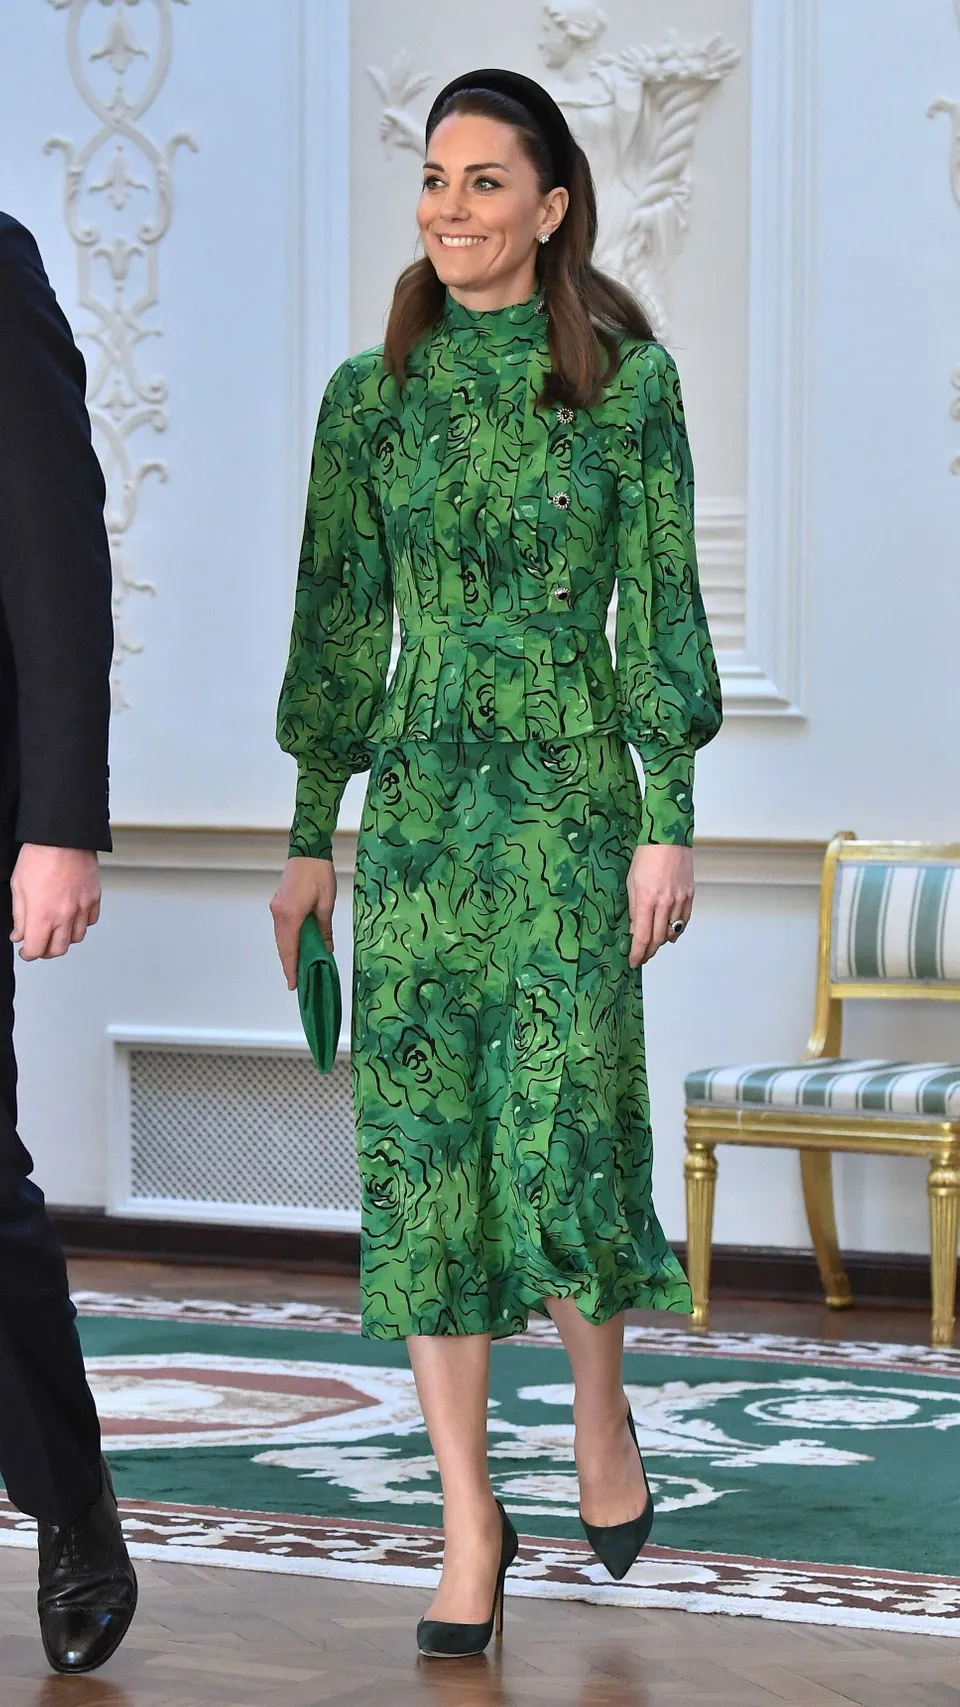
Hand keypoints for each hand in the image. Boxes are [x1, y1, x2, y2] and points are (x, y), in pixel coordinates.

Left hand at [10, 845, 101, 961]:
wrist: (63, 837)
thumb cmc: (39, 856)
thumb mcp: (18, 887)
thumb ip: (20, 916)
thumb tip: (19, 934)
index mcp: (43, 914)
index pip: (36, 949)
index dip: (28, 954)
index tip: (25, 951)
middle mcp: (65, 915)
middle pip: (58, 949)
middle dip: (46, 951)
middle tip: (39, 944)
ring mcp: (82, 907)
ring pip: (76, 938)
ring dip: (64, 939)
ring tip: (56, 930)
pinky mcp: (94, 897)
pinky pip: (91, 921)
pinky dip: (81, 924)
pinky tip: (72, 917)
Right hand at [270, 856, 335, 990]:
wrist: (307, 852)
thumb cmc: (319, 874)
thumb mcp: (326, 904)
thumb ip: (324, 929)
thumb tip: (327, 950)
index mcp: (291, 915)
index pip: (290, 949)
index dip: (291, 968)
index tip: (293, 985)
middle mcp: (279, 914)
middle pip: (282, 946)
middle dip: (289, 965)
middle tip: (296, 982)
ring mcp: (276, 909)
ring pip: (280, 938)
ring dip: (288, 953)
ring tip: (298, 969)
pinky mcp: (277, 904)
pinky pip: (281, 929)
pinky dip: (288, 941)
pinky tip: (296, 949)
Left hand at [626, 844, 693, 967]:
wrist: (668, 838)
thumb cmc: (646, 856)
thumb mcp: (631, 883)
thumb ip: (634, 908)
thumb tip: (634, 929)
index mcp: (647, 900)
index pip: (642, 936)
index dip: (638, 953)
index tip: (633, 962)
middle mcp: (666, 903)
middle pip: (658, 938)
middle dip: (649, 951)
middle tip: (642, 957)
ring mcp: (680, 899)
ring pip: (672, 931)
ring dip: (662, 942)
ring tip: (653, 945)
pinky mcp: (690, 895)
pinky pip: (684, 920)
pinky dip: (677, 930)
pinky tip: (670, 934)